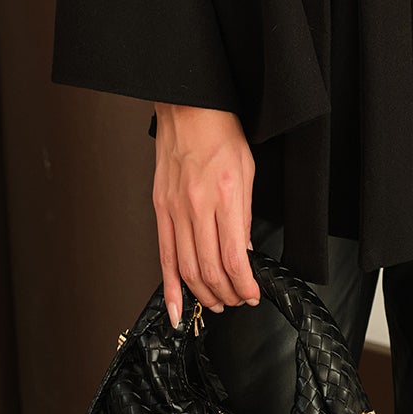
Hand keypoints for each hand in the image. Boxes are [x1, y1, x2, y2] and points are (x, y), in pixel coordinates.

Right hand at [152, 102, 261, 322]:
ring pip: (187, 268)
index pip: (234, 258)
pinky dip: (170, 286)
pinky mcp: (160, 208)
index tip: (252, 294)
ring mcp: (175, 209)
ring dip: (203, 294)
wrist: (188, 107)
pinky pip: (164, 255)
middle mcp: (197, 206)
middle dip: (226, 294)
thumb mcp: (248, 170)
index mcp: (225, 195)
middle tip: (237, 301)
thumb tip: (243, 250)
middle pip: (210, 269)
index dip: (245, 285)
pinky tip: (176, 307)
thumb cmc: (220, 130)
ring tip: (215, 303)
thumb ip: (245, 215)